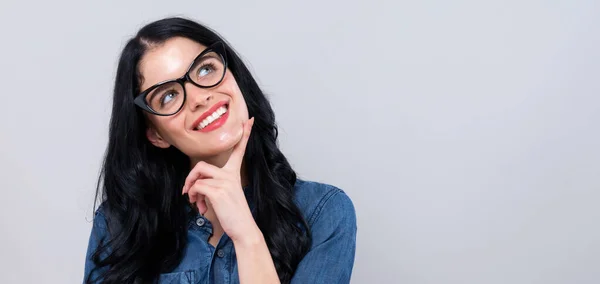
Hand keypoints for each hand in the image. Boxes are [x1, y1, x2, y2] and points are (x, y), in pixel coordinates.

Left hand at [182, 117, 259, 241]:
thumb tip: (194, 187)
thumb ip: (212, 185)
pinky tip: (202, 208)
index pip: (240, 150)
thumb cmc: (233, 214)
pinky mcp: (218, 191)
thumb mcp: (224, 195)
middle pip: (201, 165)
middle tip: (188, 192)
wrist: (243, 229)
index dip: (245, 134)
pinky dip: (194, 197)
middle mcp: (231, 174)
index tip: (250, 120)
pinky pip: (197, 187)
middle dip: (190, 178)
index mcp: (235, 174)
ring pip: (197, 176)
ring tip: (196, 203)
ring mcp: (226, 182)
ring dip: (191, 190)